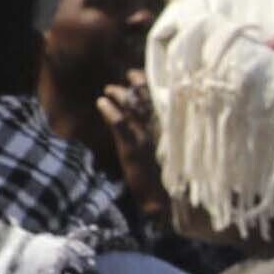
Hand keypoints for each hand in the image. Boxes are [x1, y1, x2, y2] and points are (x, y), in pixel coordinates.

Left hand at [81, 77, 175, 231]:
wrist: (164, 198)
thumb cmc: (170, 176)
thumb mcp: (172, 150)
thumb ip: (164, 133)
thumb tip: (155, 118)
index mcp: (170, 125)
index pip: (161, 95)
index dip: (149, 82)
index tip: (139, 75)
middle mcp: (159, 125)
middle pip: (146, 94)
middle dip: (134, 82)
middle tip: (125, 77)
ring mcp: (145, 134)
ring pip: (131, 104)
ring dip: (118, 93)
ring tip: (108, 91)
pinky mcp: (132, 146)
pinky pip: (119, 122)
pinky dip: (109, 110)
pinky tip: (101, 103)